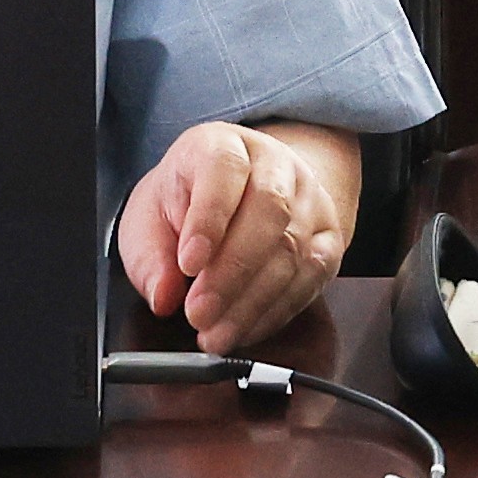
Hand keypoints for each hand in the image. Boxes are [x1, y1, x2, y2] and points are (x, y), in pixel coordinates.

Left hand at [118, 122, 344, 353]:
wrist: (238, 194)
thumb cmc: (186, 205)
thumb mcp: (148, 220)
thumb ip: (150, 258)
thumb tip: (164, 295)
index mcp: (222, 144)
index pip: (224, 168)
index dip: (209, 218)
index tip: (188, 264)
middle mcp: (274, 163)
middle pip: (269, 209)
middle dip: (232, 271)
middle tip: (198, 312)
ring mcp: (309, 198)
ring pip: (293, 248)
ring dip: (252, 301)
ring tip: (215, 334)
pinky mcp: (328, 235)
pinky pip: (312, 277)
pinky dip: (276, 311)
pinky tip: (245, 329)